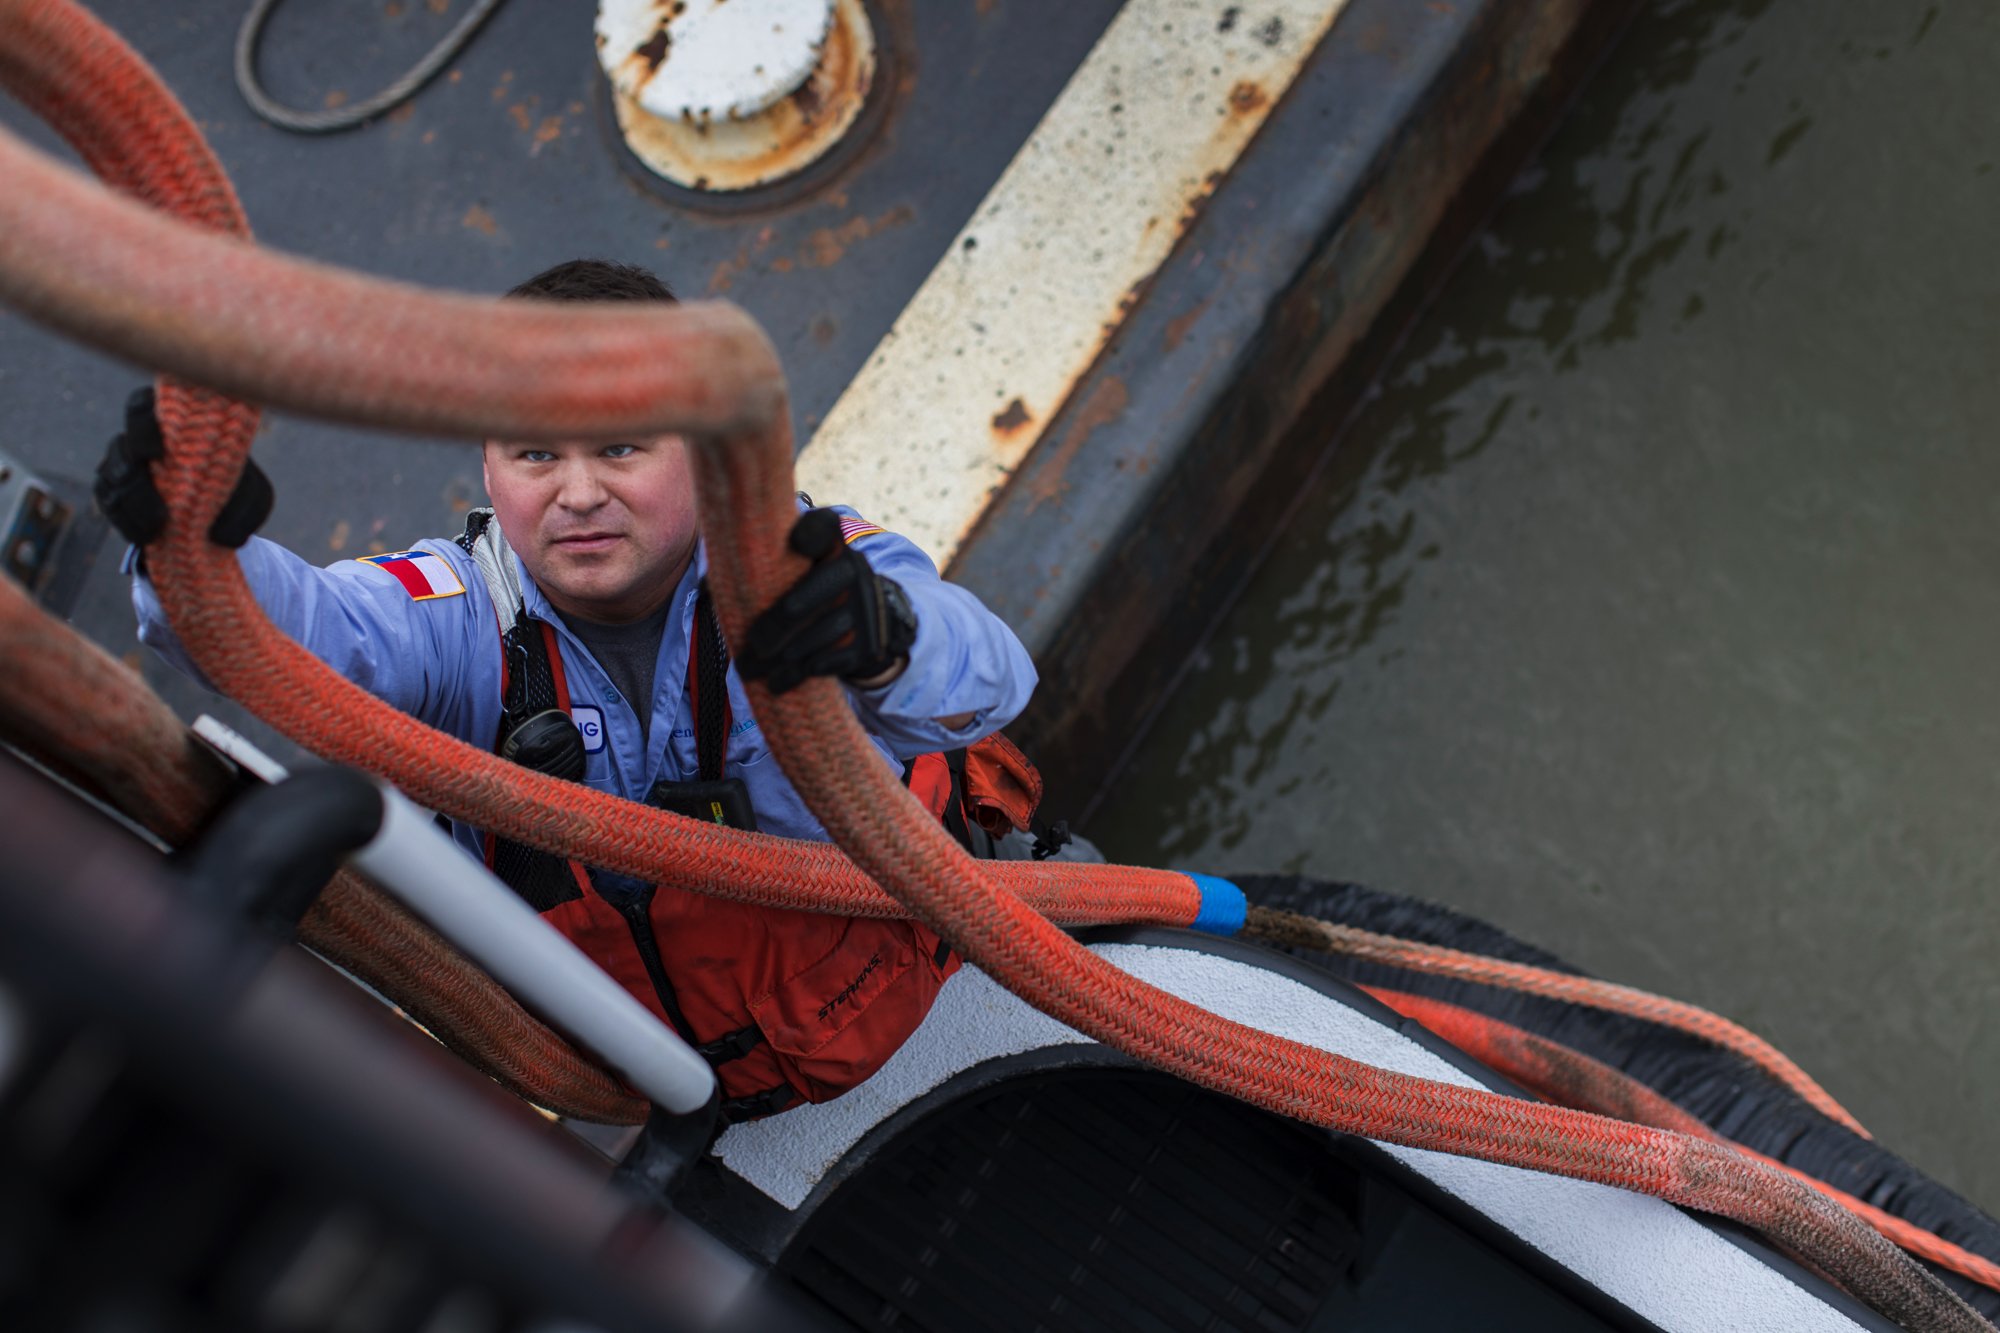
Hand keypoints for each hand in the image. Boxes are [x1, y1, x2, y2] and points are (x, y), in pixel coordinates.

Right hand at [92, 386, 274, 550]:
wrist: (215, 515)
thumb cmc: (234, 488)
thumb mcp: (251, 496)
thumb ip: (245, 507)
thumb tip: (224, 536)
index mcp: (172, 423)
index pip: (143, 406)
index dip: (144, 425)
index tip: (158, 450)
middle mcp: (140, 439)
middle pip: (120, 442)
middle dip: (131, 466)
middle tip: (154, 493)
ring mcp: (122, 464)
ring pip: (112, 477)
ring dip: (133, 503)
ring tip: (158, 525)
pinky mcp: (113, 492)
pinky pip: (109, 504)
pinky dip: (126, 522)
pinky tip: (147, 537)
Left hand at [739, 508, 916, 693]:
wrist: (872, 620)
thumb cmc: (812, 591)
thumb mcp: (794, 572)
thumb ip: (756, 569)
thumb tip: (704, 587)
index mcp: (830, 546)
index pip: (825, 527)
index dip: (811, 531)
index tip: (796, 541)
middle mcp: (853, 570)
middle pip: (806, 598)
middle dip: (773, 627)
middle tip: (751, 646)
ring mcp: (864, 608)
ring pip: (816, 635)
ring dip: (780, 659)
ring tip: (749, 671)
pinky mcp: (869, 642)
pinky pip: (830, 661)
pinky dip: (800, 675)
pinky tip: (778, 682)